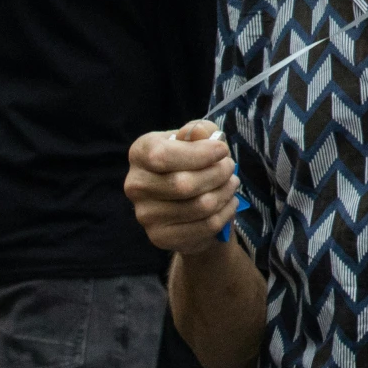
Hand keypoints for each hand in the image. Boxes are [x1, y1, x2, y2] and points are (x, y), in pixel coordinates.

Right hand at [126, 121, 239, 256]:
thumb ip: (200, 130)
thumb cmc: (193, 160)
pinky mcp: (160, 237)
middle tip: (230, 167)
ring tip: (231, 183)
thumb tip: (198, 132)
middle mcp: (135, 185)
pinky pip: (206, 225)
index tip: (222, 150)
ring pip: (200, 206)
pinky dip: (226, 211)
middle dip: (218, 173)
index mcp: (140, 153)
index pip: (162, 156)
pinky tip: (228, 201)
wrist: (189, 200)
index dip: (198, 153)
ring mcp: (145, 215)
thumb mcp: (199, 138)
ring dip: (225, 192)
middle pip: (183, 184)